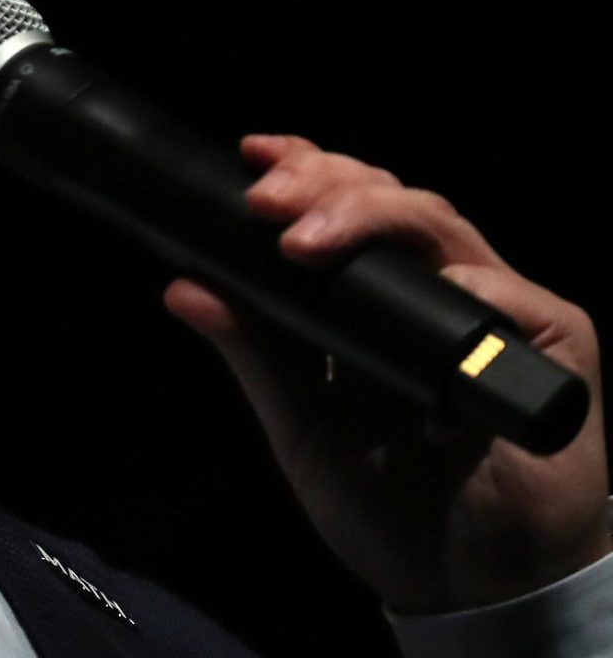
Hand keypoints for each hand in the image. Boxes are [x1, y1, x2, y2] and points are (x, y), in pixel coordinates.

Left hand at [164, 134, 610, 613]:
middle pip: (391, 200)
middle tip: (266, 200)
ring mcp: (498, 313)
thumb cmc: (387, 501)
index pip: (346, 208)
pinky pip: (514, 300)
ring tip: (305, 239)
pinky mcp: (555, 348)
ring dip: (372, 218)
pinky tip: (429, 296)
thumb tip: (184, 286)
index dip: (306, 169)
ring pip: (442, 227)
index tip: (250, 155)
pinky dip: (467, 293)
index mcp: (378, 299)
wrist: (464, 583)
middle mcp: (439, 291)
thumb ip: (255, 354)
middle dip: (325, 183)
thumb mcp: (304, 424)